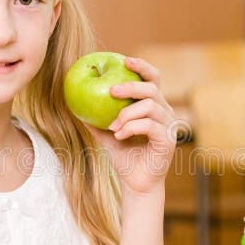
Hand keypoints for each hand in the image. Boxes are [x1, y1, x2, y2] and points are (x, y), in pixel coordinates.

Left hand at [87, 56, 176, 195]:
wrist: (136, 184)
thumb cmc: (124, 158)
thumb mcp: (106, 135)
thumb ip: (96, 119)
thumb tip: (75, 102)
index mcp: (154, 106)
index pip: (153, 79)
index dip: (142, 66)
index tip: (125, 60)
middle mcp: (165, 113)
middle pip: (152, 89)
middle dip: (131, 86)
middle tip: (111, 91)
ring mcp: (169, 126)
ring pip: (150, 106)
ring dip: (127, 113)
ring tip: (113, 126)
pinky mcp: (168, 141)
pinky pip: (150, 125)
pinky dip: (131, 127)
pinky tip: (119, 135)